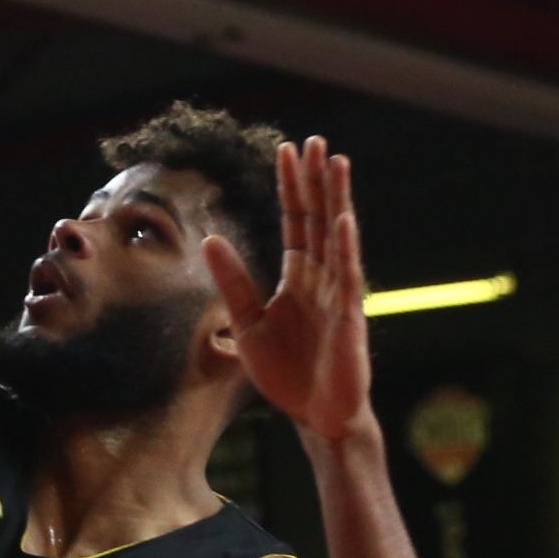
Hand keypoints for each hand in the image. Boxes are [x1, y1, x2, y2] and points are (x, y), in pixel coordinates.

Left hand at [202, 137, 371, 440]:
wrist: (316, 417)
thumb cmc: (287, 374)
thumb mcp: (247, 322)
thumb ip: (232, 281)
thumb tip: (209, 239)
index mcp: (299, 279)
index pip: (296, 222)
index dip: (291, 187)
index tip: (286, 151)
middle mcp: (322, 279)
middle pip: (319, 219)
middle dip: (315, 180)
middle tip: (314, 140)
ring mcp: (338, 295)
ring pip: (337, 237)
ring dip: (336, 199)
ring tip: (335, 161)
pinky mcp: (349, 317)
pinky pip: (347, 277)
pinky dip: (345, 247)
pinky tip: (344, 219)